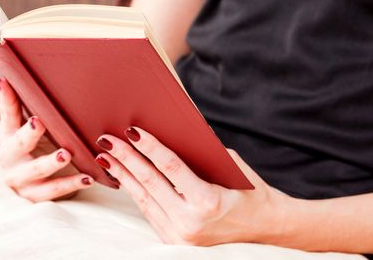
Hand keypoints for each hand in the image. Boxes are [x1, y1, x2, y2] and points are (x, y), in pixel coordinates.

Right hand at [0, 78, 93, 201]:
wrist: (30, 185)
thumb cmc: (34, 147)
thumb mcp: (30, 128)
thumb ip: (30, 107)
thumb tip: (32, 75)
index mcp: (7, 136)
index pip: (6, 113)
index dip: (6, 99)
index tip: (6, 82)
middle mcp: (9, 157)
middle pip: (17, 144)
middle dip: (28, 134)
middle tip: (39, 122)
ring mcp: (19, 179)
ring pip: (35, 170)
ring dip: (50, 162)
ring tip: (66, 154)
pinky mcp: (33, 196)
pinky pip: (53, 191)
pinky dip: (72, 184)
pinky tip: (88, 177)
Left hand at [94, 126, 289, 244]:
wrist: (265, 230)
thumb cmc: (252, 193)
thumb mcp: (232, 167)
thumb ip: (202, 154)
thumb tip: (171, 132)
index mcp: (208, 202)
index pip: (170, 167)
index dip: (148, 147)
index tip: (131, 131)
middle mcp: (190, 222)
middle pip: (149, 182)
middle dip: (125, 158)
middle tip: (107, 139)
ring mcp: (180, 235)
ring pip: (143, 198)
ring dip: (123, 175)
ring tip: (106, 156)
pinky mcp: (173, 241)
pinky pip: (148, 211)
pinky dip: (134, 192)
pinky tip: (123, 177)